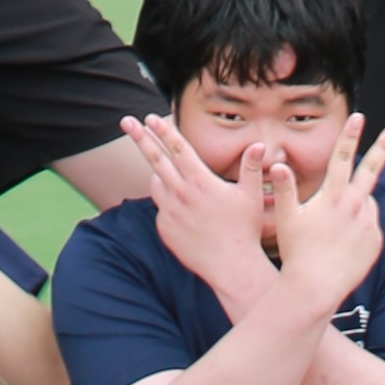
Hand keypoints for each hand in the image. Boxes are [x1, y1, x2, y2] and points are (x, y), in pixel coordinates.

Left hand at [131, 115, 279, 314]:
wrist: (230, 266)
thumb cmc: (244, 229)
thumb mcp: (251, 195)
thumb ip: (250, 167)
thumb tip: (258, 144)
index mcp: (200, 181)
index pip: (177, 148)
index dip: (163, 130)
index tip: (150, 118)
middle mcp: (181, 194)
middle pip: (156, 159)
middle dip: (140, 137)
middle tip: (126, 122)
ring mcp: (170, 212)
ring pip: (156, 183)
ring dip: (157, 172)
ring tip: (168, 172)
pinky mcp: (164, 229)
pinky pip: (161, 208)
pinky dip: (166, 201)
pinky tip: (182, 208)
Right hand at [254, 117, 384, 326]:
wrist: (316, 287)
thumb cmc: (296, 251)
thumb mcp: (285, 218)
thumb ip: (284, 189)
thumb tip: (279, 164)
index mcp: (333, 195)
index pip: (342, 157)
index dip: (349, 135)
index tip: (358, 117)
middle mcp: (355, 206)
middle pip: (371, 168)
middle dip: (383, 145)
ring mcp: (368, 224)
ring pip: (366, 202)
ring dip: (356, 202)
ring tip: (334, 226)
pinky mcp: (376, 241)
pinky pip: (370, 225)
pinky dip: (360, 225)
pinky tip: (343, 241)